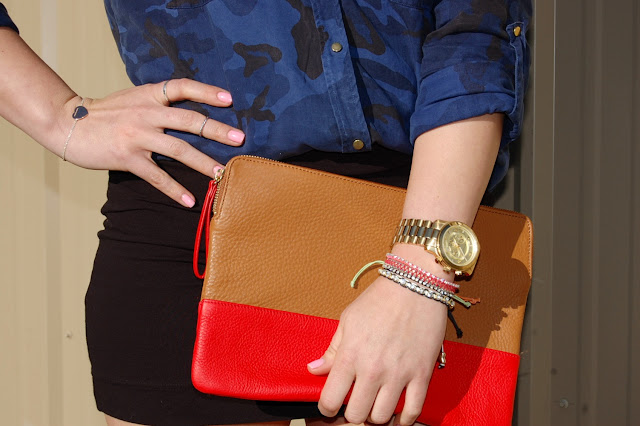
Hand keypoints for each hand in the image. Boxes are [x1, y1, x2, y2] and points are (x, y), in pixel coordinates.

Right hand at [59, 78, 242, 206]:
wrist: (67, 123)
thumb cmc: (105, 113)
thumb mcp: (132, 98)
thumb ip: (157, 103)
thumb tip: (188, 111)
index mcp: (149, 96)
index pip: (182, 87)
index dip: (206, 91)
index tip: (229, 98)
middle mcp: (146, 113)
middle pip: (188, 120)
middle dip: (216, 130)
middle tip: (239, 139)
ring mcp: (137, 136)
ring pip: (177, 149)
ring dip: (202, 163)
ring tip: (221, 174)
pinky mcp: (127, 158)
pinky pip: (156, 176)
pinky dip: (174, 189)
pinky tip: (189, 201)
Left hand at [308, 252, 447, 425]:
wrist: (415, 285)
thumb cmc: (380, 299)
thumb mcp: (348, 320)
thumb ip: (332, 350)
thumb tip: (314, 369)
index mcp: (350, 355)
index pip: (330, 400)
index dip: (327, 408)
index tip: (331, 404)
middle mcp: (373, 369)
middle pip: (356, 415)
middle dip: (352, 413)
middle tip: (355, 403)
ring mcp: (399, 374)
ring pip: (383, 418)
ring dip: (377, 415)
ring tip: (376, 405)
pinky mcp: (422, 374)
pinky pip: (413, 410)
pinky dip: (404, 419)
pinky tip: (398, 415)